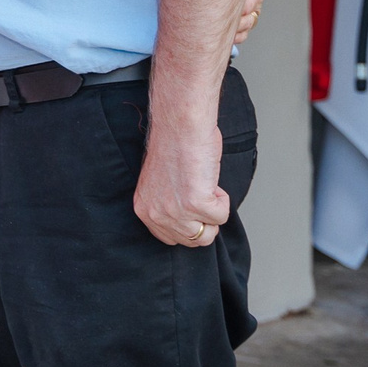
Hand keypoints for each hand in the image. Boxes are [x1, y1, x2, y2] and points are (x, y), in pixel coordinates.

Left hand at [134, 114, 230, 247]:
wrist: (181, 126)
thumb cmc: (175, 146)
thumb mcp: (162, 185)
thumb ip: (170, 205)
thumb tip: (189, 219)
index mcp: (144, 208)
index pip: (169, 237)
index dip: (188, 223)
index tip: (192, 205)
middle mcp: (155, 214)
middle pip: (191, 240)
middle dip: (204, 220)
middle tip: (201, 193)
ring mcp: (175, 212)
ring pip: (207, 235)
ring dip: (213, 212)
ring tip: (204, 187)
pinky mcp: (196, 205)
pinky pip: (221, 217)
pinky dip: (222, 199)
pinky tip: (209, 180)